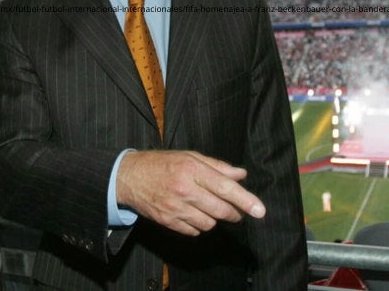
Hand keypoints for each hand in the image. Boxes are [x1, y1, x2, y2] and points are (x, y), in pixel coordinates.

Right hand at [116, 150, 265, 236]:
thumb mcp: (189, 156)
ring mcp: (175, 207)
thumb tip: (240, 174)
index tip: (260, 210)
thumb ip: (217, 166)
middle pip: (220, 210)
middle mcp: (184, 189)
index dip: (245, 200)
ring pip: (209, 223)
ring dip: (215, 219)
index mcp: (191, 169)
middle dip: (234, 213)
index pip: (225, 188)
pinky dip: (199, 225)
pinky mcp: (168, 221)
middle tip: (236, 211)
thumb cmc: (162, 163)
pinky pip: (194, 231)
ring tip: (209, 208)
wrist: (129, 177)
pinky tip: (194, 214)